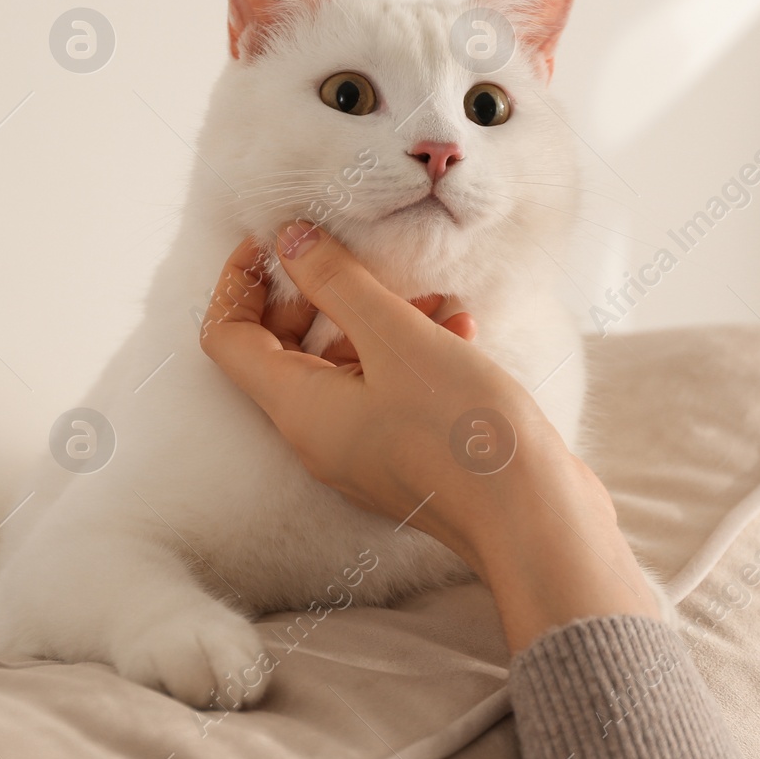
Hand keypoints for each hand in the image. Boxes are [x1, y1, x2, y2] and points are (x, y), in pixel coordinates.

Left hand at [200, 223, 658, 649]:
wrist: (533, 519)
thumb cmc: (460, 429)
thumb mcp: (395, 336)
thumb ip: (336, 281)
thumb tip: (288, 239)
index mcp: (297, 408)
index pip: (227, 337)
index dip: (240, 282)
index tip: (274, 240)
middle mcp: (317, 434)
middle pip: (282, 349)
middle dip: (316, 295)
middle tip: (352, 259)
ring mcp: (361, 449)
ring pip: (344, 365)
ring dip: (375, 319)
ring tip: (430, 291)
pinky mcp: (405, 455)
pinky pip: (387, 389)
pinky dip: (412, 350)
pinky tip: (460, 326)